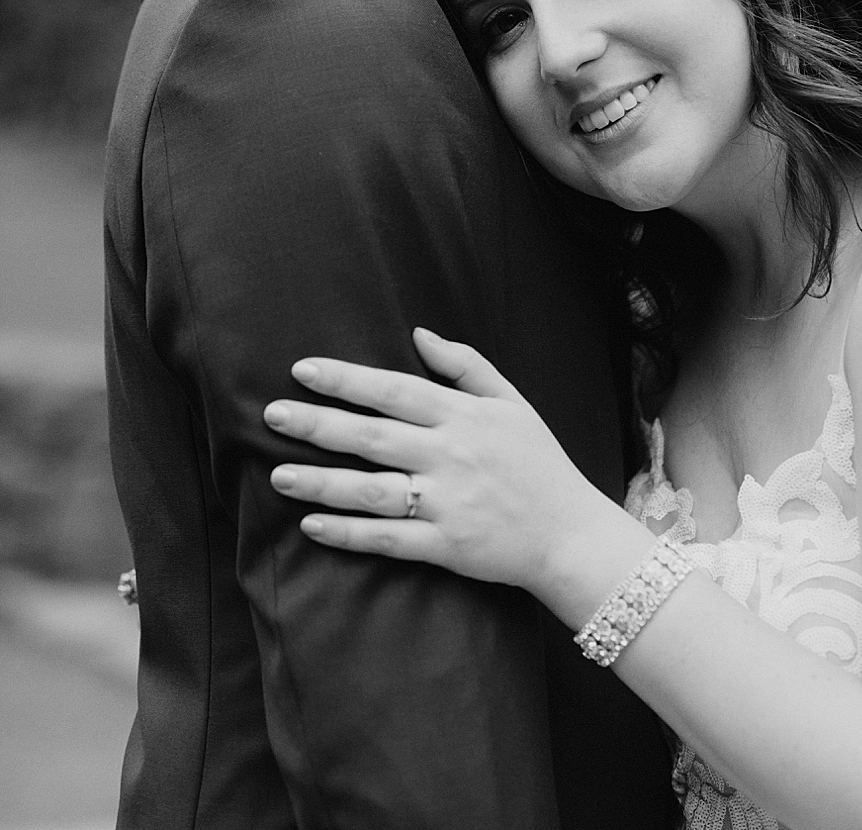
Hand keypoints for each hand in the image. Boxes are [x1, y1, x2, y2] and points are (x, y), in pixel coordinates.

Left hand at [263, 328, 618, 592]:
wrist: (569, 533)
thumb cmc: (539, 463)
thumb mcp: (512, 404)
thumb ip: (467, 367)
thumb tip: (420, 334)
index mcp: (466, 417)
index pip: (396, 391)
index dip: (348, 379)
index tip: (303, 370)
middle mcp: (452, 456)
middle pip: (373, 436)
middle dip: (318, 424)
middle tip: (272, 415)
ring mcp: (448, 503)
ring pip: (372, 490)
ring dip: (322, 482)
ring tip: (279, 475)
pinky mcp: (446, 545)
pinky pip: (388, 538)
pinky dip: (349, 533)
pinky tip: (313, 525)